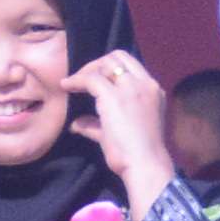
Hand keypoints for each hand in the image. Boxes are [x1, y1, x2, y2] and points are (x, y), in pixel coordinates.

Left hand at [69, 49, 183, 216]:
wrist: (144, 164)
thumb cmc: (135, 155)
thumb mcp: (118, 134)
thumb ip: (98, 125)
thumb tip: (78, 123)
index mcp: (153, 91)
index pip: (131, 66)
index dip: (110, 68)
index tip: (95, 79)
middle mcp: (145, 84)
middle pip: (119, 56)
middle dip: (98, 64)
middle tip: (83, 78)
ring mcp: (132, 88)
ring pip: (106, 63)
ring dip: (88, 70)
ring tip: (74, 82)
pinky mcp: (114, 96)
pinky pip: (91, 78)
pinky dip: (76, 80)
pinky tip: (66, 86)